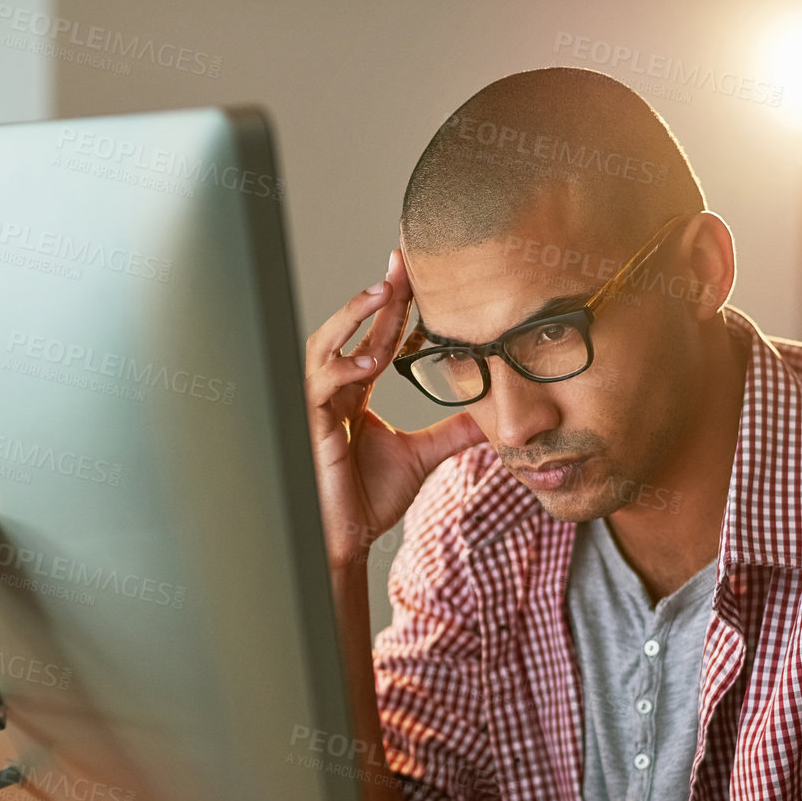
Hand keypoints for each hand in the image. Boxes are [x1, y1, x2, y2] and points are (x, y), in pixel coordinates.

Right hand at [304, 250, 486, 568]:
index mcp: (356, 391)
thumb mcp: (423, 456)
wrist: (347, 538)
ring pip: (327, 345)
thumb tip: (491, 417)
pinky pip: (320, 384)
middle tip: (403, 262)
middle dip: (378, 294)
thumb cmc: (369, 498)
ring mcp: (318, 403)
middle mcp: (335, 390)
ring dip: (354, 317)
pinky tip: (369, 357)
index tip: (415, 273)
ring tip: (383, 293)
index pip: (376, 337)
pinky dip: (342, 366)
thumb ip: (452, 432)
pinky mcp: (310, 423)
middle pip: (353, 328)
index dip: (394, 305)